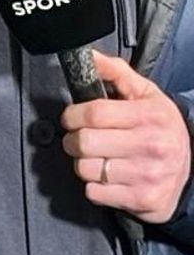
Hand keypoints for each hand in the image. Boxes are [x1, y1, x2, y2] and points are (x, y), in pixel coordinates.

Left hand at [61, 51, 193, 223]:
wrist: (191, 169)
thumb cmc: (160, 129)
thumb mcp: (146, 95)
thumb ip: (116, 73)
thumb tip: (90, 56)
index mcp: (149, 116)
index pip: (93, 113)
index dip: (73, 115)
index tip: (73, 118)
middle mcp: (150, 145)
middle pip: (84, 142)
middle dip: (74, 140)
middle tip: (83, 139)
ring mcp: (146, 174)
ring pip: (85, 169)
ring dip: (84, 164)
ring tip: (99, 158)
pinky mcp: (141, 198)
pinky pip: (94, 192)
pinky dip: (94, 186)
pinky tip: (109, 177)